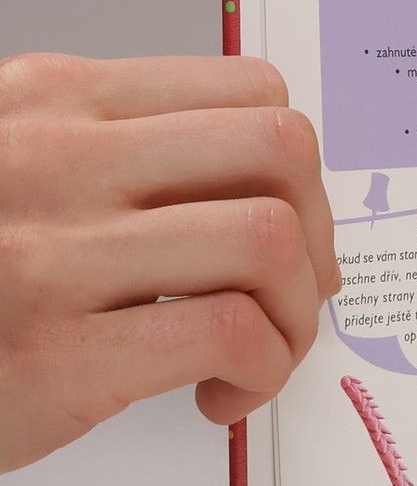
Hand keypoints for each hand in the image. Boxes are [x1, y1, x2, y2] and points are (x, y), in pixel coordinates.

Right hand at [0, 54, 339, 472]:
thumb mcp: (21, 172)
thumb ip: (120, 154)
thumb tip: (268, 186)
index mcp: (52, 100)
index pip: (248, 91)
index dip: (296, 167)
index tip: (291, 222)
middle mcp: (53, 158)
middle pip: (276, 150)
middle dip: (317, 231)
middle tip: (292, 292)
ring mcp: (50, 253)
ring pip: (267, 238)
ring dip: (294, 313)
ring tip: (257, 351)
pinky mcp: (56, 353)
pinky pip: (229, 331)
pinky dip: (260, 369)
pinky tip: (219, 394)